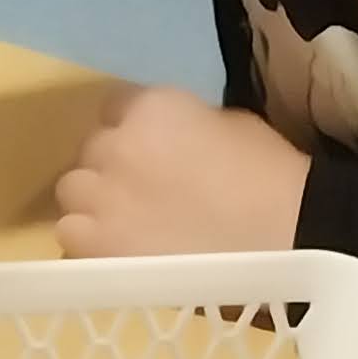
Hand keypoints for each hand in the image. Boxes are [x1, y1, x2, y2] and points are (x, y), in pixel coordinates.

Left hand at [52, 89, 312, 260]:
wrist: (286, 236)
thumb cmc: (271, 177)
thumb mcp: (230, 125)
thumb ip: (185, 125)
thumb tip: (170, 141)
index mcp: (151, 107)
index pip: (115, 106)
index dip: (131, 132)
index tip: (147, 153)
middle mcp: (115, 144)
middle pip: (91, 150)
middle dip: (111, 167)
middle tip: (140, 193)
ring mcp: (101, 196)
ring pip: (72, 192)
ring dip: (93, 203)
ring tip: (126, 225)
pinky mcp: (97, 244)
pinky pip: (71, 236)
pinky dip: (89, 242)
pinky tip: (120, 252)